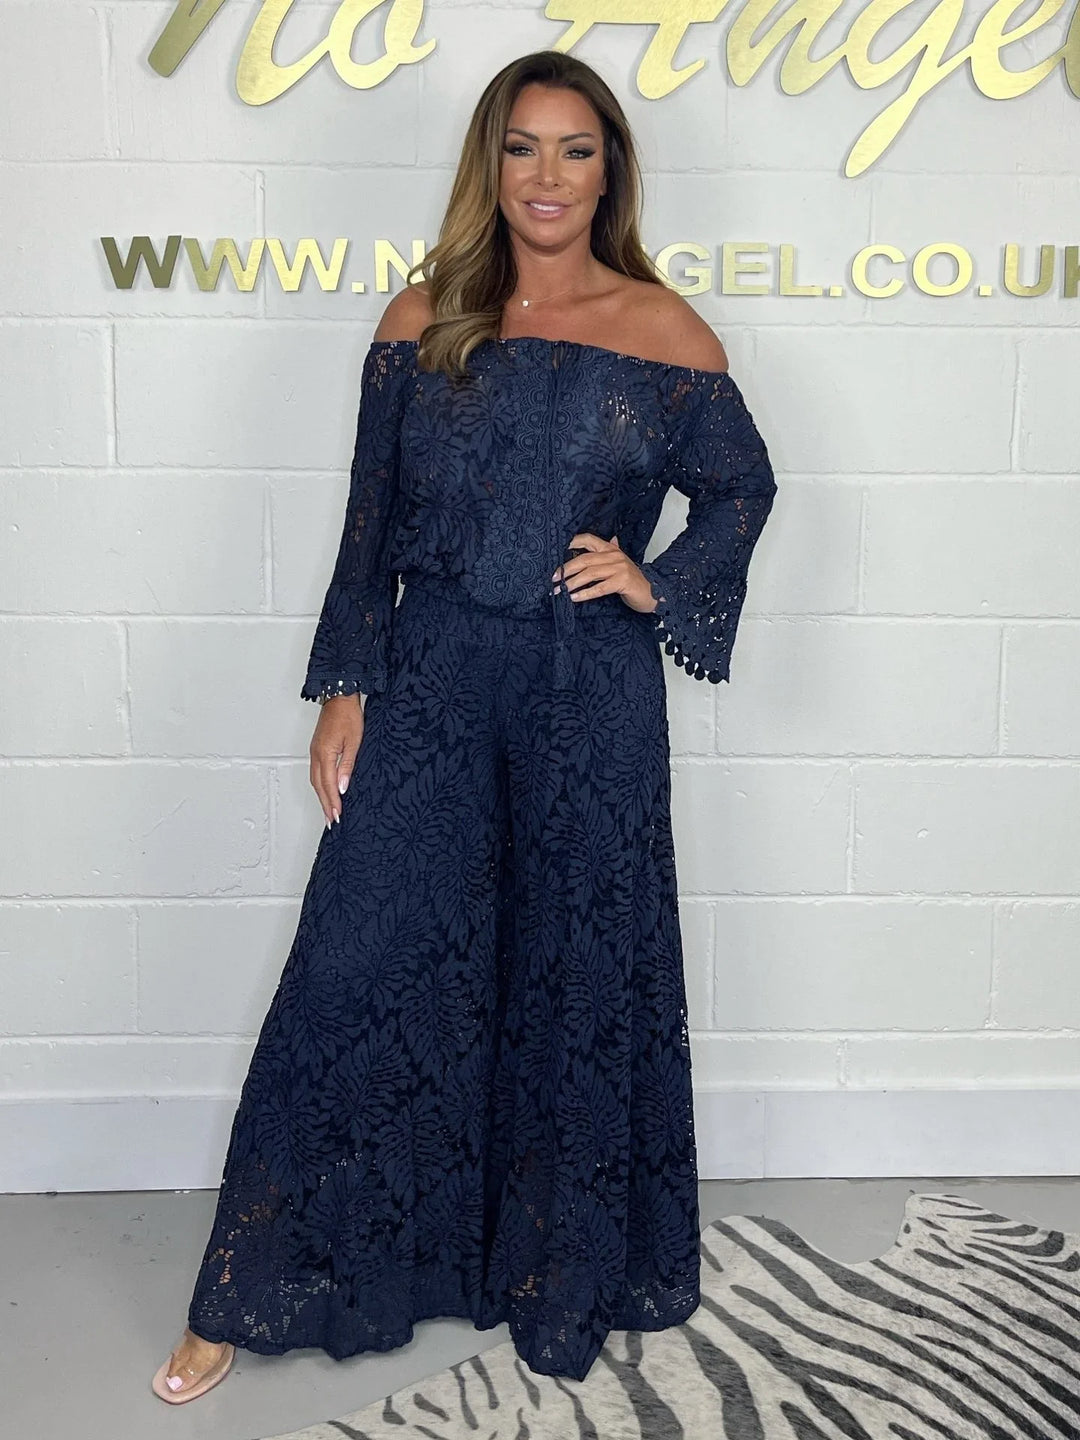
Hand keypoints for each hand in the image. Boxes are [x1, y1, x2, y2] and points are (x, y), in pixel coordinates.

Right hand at [309, 694, 363, 826]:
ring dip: (321, 797)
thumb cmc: (348, 716)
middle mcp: (316, 755)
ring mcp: (314, 752)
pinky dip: (320, 786)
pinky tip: (326, 791)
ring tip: (328, 811)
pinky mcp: (316, 749)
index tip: (337, 817)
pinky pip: (315, 772)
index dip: (333, 803)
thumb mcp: (354, 742)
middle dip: (325, 805)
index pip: (328, 785)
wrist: (339, 697)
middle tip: (331, 821)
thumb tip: (342, 787)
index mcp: (324, 754)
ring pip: (315, 780)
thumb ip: (347, 766)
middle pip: (318, 786)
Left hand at [552, 533, 658, 613]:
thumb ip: (610, 553)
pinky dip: (585, 593)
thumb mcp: (619, 564)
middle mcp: (614, 555)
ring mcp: (619, 568)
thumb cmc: (633, 580)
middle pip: (584, 559)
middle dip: (566, 569)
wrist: (654, 592)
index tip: (555, 551)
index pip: (588, 539)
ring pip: (589, 573)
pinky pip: (599, 588)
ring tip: (561, 590)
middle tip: (554, 578)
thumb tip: (611, 538)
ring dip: (572, 583)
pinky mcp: (622, 582)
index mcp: (611, 549)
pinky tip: (575, 598)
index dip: (572, 542)